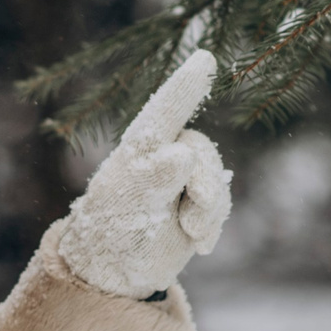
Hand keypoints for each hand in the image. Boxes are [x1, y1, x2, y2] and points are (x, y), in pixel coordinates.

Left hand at [60, 49, 233, 298]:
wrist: (115, 273)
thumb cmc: (110, 233)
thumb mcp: (129, 206)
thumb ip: (154, 178)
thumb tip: (181, 154)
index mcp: (140, 148)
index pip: (166, 110)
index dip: (185, 85)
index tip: (205, 58)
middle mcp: (163, 156)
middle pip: (201, 150)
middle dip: (205, 183)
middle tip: (193, 217)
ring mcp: (182, 180)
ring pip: (216, 179)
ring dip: (208, 210)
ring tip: (188, 232)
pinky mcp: (195, 204)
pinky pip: (220, 205)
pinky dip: (212, 225)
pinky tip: (198, 244)